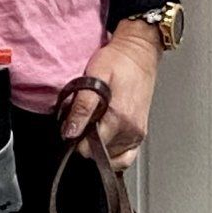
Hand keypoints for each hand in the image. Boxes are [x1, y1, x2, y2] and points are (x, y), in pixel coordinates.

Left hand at [62, 21, 161, 169]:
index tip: (74, 124)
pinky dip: (114, 154)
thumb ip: (81, 108)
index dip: (76, 138)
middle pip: (98, 153)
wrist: (139, 54)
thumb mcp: (92, 78)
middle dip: (87, 140)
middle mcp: (130, 130)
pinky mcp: (140, 133)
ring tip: (97, 123)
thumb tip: (70, 132)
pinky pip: (126, 158)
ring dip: (100, 144)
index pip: (88, 149)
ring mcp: (137, 134)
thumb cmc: (117, 61)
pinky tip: (107, 140)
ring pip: (110, 157)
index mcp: (118, 118)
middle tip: (86, 118)